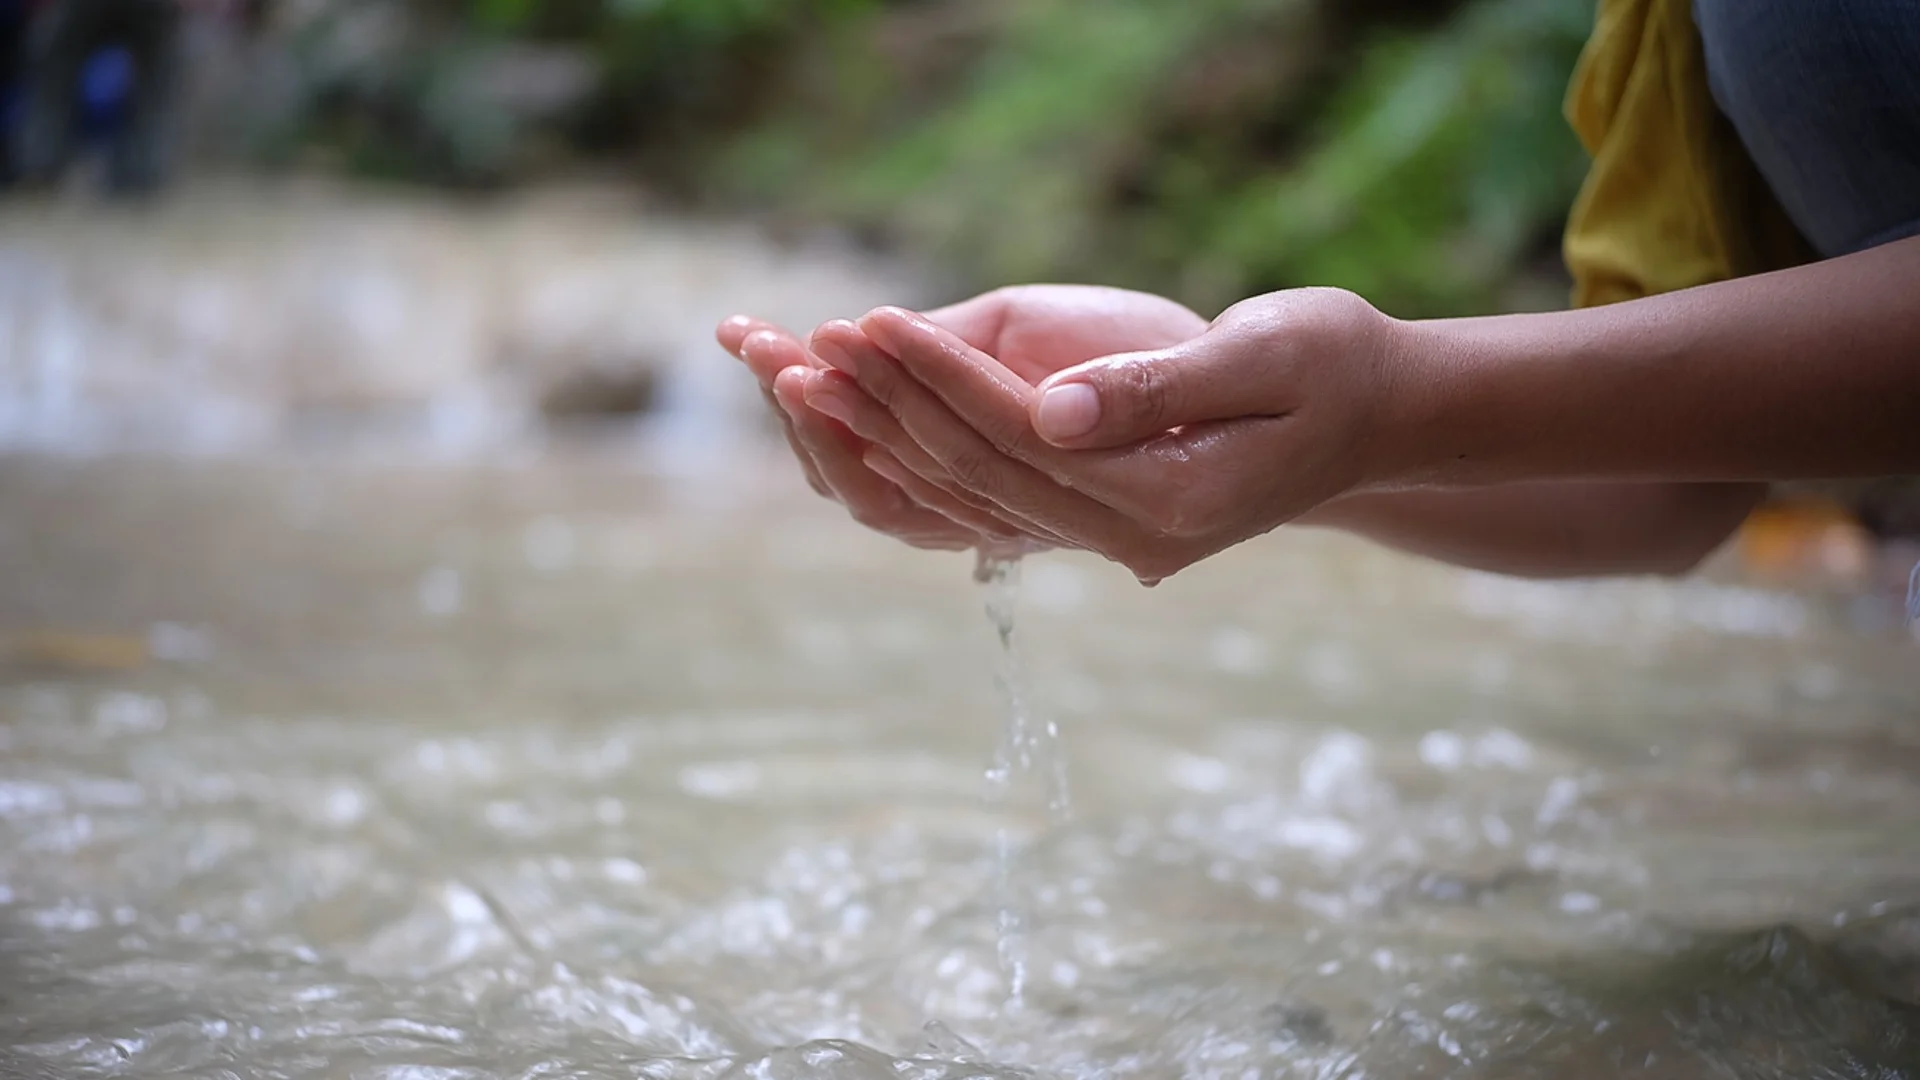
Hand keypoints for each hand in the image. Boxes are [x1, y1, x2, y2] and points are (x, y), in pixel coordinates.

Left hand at [805, 288, 1412, 581]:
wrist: (1379, 417)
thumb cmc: (1336, 363)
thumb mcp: (1267, 354)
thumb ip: (1158, 388)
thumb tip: (1052, 411)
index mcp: (1167, 500)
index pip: (1020, 435)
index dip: (940, 375)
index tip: (871, 319)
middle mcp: (1130, 535)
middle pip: (981, 472)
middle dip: (892, 405)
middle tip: (811, 346)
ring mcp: (1115, 539)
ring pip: (976, 491)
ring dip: (893, 434)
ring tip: (818, 376)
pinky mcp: (1105, 519)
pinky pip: (996, 497)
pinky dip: (930, 457)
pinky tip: (876, 420)